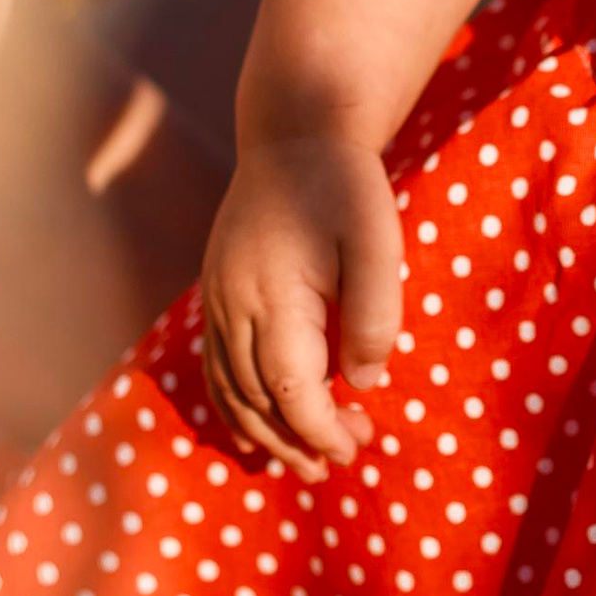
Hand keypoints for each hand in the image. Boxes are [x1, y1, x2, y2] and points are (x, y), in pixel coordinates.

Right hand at [200, 128, 406, 475]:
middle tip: (341, 461)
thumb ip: (375, 316)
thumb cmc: (347, 190)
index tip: (353, 448)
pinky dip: (234, 405)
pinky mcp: (216, 293)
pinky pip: (215, 366)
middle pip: (256, 398)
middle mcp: (233, 304)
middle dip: (298, 440)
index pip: (289, 389)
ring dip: (267, 431)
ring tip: (308, 461)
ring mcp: (217, 299)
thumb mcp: (380, 245)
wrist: (296, 134)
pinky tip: (256, 430)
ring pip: (230, 389)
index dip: (320, 429)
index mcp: (274, 295)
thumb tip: (362, 382)